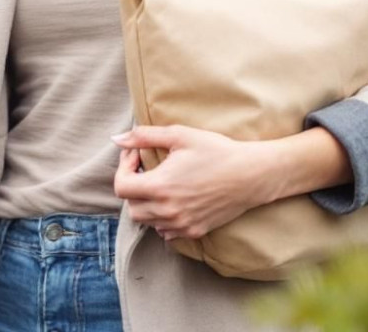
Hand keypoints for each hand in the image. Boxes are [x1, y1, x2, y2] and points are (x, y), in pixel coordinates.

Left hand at [111, 124, 274, 241]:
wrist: (251, 174)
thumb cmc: (217, 151)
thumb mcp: (180, 135)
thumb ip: (144, 136)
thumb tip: (115, 139)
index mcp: (160, 186)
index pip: (121, 187)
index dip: (123, 168)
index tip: (137, 155)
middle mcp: (167, 210)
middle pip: (131, 206)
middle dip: (133, 186)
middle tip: (147, 168)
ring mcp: (181, 224)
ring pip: (147, 221)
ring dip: (146, 203)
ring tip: (160, 183)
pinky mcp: (194, 231)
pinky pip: (165, 232)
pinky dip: (162, 219)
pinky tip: (174, 200)